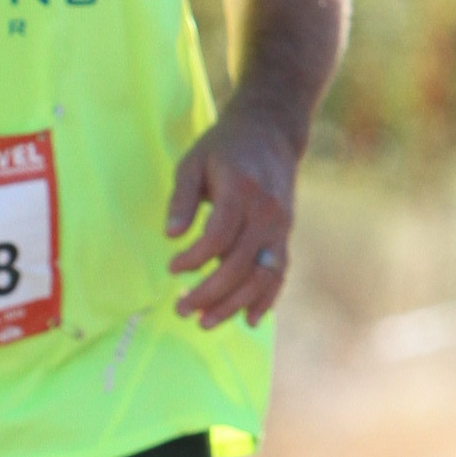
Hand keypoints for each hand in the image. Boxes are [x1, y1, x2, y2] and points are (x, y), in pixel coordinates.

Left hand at [165, 112, 299, 329]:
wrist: (271, 133)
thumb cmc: (224, 147)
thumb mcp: (193, 162)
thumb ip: (181, 198)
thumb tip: (171, 235)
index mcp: (242, 191)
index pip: (219, 237)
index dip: (194, 259)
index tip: (172, 267)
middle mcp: (266, 213)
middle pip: (239, 265)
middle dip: (209, 293)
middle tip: (181, 309)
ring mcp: (280, 227)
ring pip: (261, 277)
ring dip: (234, 305)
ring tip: (206, 323)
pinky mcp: (284, 237)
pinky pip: (279, 273)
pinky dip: (266, 299)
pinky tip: (248, 320)